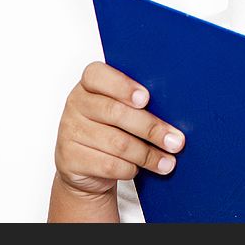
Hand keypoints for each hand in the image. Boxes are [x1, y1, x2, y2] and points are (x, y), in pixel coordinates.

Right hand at [54, 61, 185, 198]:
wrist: (85, 168)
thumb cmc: (110, 130)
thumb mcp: (120, 110)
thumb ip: (137, 103)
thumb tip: (174, 110)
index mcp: (88, 85)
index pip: (97, 75)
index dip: (123, 86)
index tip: (146, 98)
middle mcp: (75, 105)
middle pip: (115, 113)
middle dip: (151, 128)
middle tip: (175, 141)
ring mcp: (70, 132)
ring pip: (117, 143)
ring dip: (147, 155)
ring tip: (167, 162)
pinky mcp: (70, 159)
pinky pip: (108, 165)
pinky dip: (130, 168)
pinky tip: (139, 169)